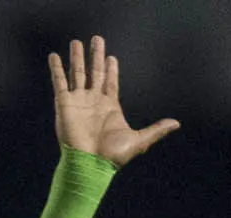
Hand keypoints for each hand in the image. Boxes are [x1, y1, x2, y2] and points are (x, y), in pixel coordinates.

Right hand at [50, 36, 178, 165]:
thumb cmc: (112, 156)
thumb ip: (156, 130)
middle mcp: (93, 101)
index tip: (112, 57)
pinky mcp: (64, 104)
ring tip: (76, 42)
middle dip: (96, 56)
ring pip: (77, 73)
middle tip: (98, 39)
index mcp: (110, 107)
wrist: (89, 164)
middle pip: (95, 72)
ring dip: (77, 58)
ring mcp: (78, 101)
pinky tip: (54, 56)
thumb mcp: (139, 141)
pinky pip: (59, 82)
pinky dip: (56, 69)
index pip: (110, 82)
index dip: (111, 69)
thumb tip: (176, 124)